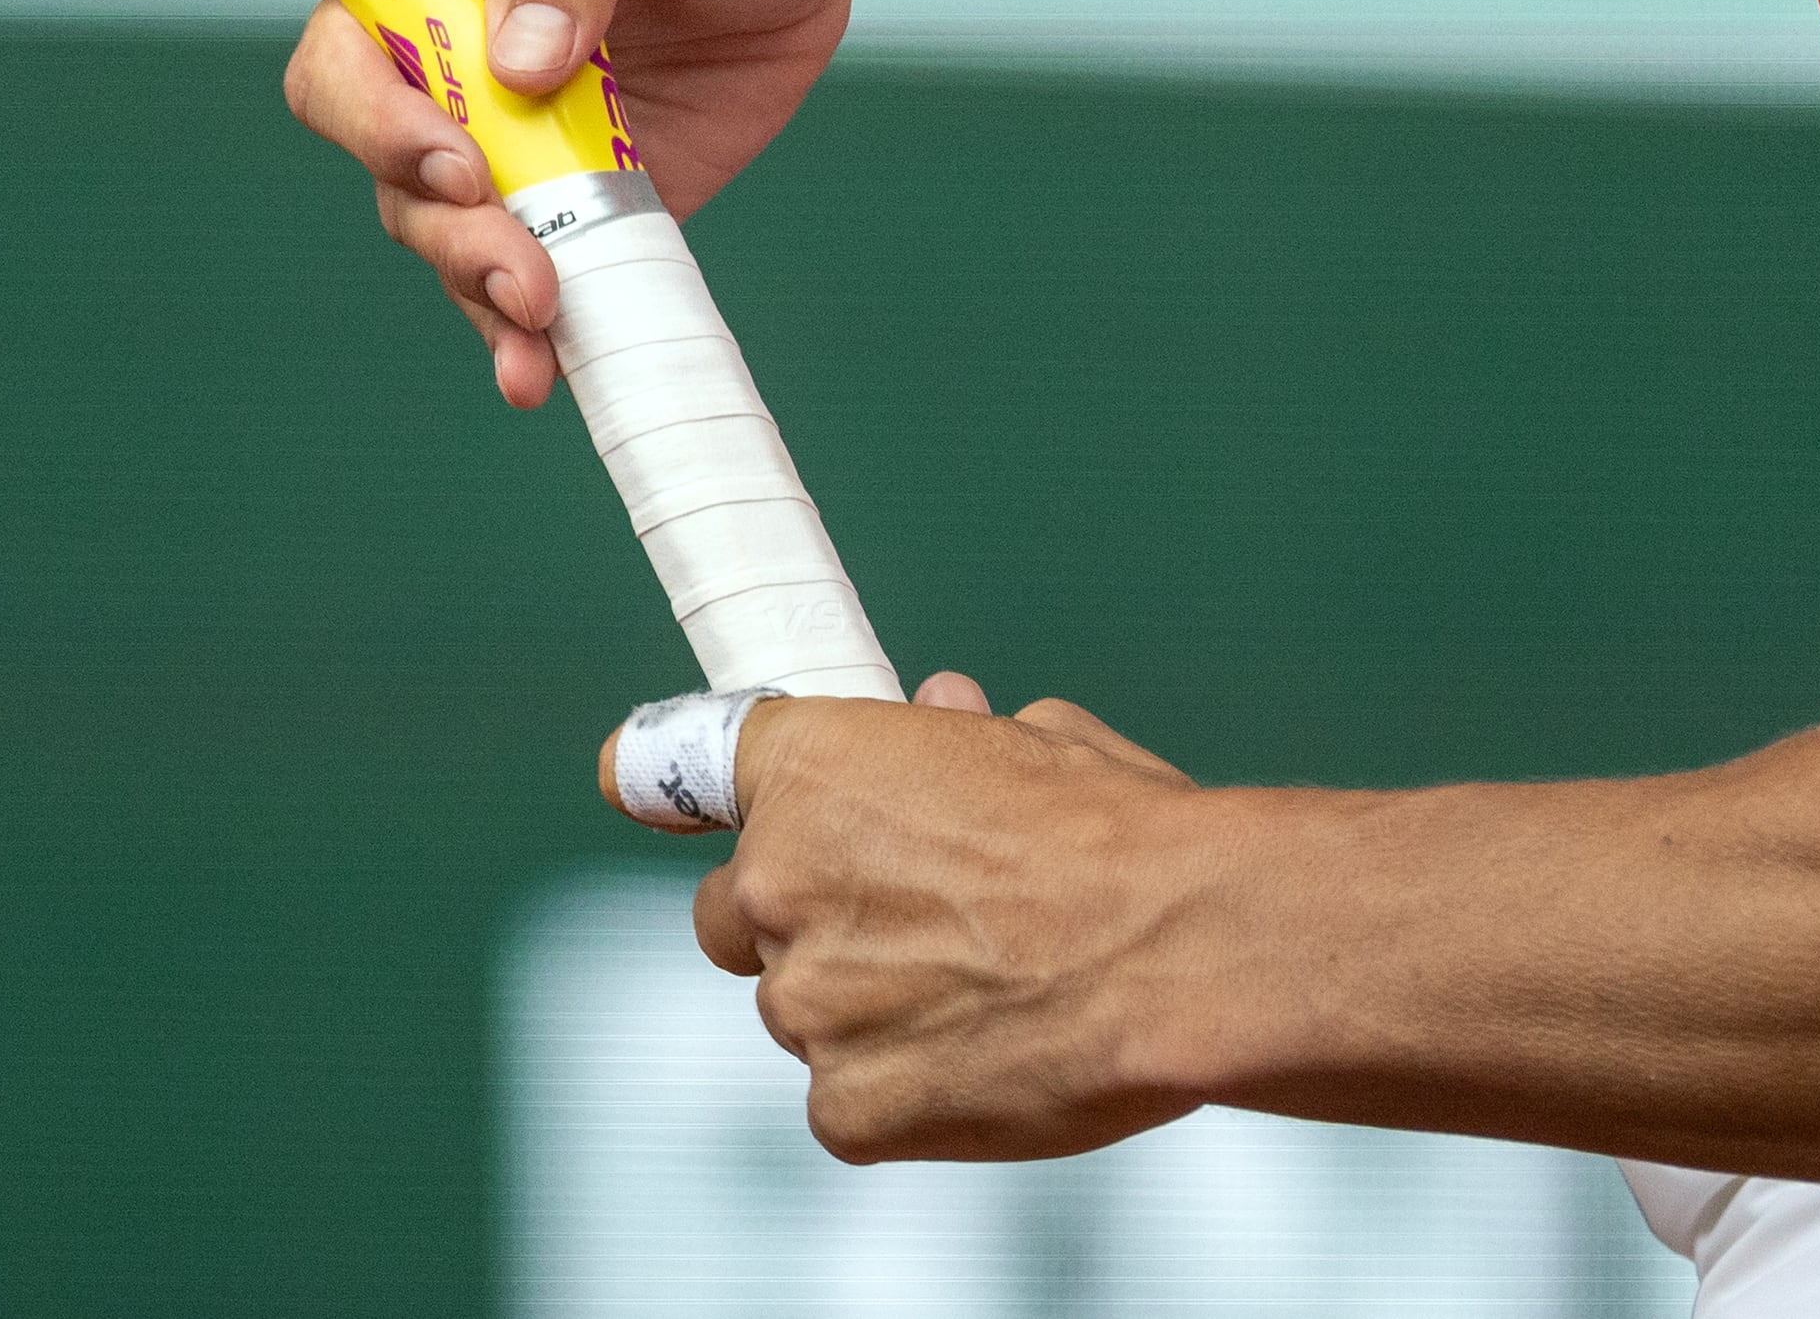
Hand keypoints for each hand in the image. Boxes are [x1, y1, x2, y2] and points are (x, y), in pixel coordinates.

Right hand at [279, 0, 859, 407]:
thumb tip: (518, 54)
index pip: (348, 58)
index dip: (373, 121)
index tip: (458, 159)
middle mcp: (461, 77)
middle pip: (396, 176)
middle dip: (449, 232)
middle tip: (527, 270)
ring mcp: (522, 150)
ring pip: (454, 243)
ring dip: (482, 293)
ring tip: (542, 328)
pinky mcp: (588, 206)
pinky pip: (536, 279)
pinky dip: (534, 334)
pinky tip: (550, 370)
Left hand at [696, 673, 1218, 1161]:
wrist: (1183, 952)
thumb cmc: (1124, 837)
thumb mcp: (1040, 743)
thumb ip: (955, 738)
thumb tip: (944, 708)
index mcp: (810, 770)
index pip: (676, 766)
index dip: (662, 779)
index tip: (636, 783)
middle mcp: (779, 882)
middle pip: (732, 912)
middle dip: (794, 916)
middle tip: (898, 920)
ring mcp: (805, 1006)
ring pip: (804, 1011)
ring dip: (865, 1007)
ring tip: (988, 994)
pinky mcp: (846, 1110)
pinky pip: (848, 1099)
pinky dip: (901, 1088)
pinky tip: (989, 1056)